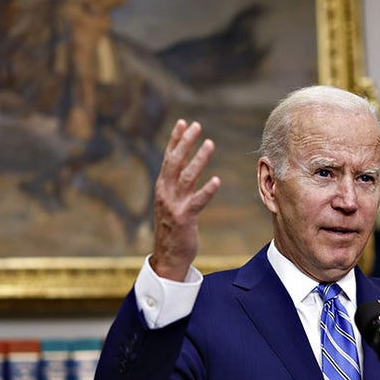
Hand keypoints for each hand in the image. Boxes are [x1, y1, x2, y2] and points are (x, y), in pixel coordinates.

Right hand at [150, 120, 220, 280]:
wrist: (168, 256)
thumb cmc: (174, 228)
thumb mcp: (172, 202)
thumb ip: (177, 185)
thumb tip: (185, 166)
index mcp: (162, 187)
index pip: (168, 158)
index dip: (176, 140)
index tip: (183, 122)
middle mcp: (165, 193)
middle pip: (174, 162)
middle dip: (185, 142)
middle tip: (196, 125)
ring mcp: (174, 205)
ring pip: (186, 177)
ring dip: (198, 159)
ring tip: (210, 143)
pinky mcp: (184, 218)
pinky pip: (197, 201)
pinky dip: (207, 190)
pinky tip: (217, 180)